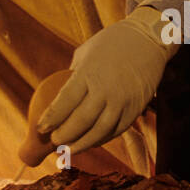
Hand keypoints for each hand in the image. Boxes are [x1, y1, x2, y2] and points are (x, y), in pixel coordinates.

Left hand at [36, 7, 178, 154]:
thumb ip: (73, 75)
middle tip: (54, 141)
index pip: (65, 101)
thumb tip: (59, 97)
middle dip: (64, 135)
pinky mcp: (136, 108)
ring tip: (70, 150)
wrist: (149, 39)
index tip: (40, 128)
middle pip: (81, 120)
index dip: (51, 118)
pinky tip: (92, 142)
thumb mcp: (86, 52)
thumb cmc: (111, 43)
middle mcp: (106, 89)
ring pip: (100, 131)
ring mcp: (123, 100)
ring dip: (82, 144)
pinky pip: (117, 130)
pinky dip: (103, 139)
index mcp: (89, 73)